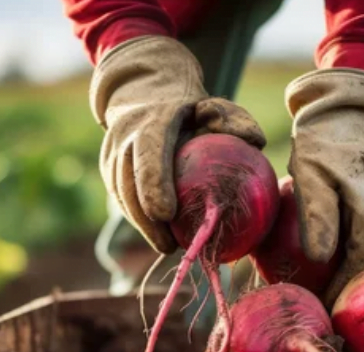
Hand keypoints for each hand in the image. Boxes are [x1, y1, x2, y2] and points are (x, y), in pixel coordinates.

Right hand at [90, 36, 265, 253]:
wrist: (145, 94)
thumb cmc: (190, 109)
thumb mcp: (215, 106)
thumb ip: (234, 120)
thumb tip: (256, 142)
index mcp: (152, 119)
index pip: (148, 152)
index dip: (153, 184)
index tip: (166, 214)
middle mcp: (125, 135)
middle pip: (128, 181)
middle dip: (144, 218)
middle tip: (169, 245)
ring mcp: (112, 152)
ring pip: (121, 194)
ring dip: (141, 224)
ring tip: (167, 246)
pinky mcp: (108, 168)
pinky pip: (120, 198)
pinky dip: (138, 218)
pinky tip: (159, 236)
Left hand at [285, 69, 363, 306]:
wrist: (343, 123)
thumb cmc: (316, 152)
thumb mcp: (306, 179)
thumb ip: (315, 217)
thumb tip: (320, 258)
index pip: (363, 255)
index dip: (347, 283)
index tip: (328, 302)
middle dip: (356, 281)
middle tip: (333, 300)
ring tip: (342, 284)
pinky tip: (357, 257)